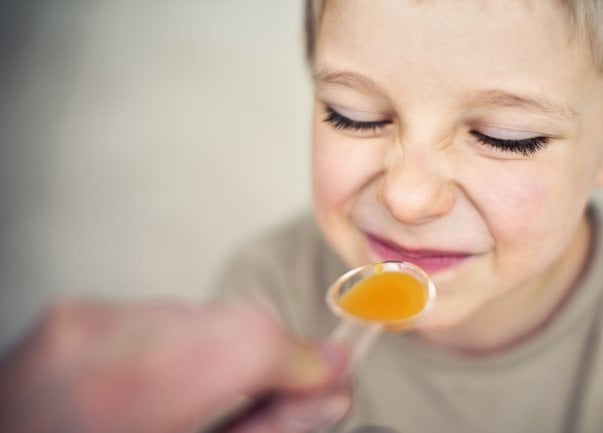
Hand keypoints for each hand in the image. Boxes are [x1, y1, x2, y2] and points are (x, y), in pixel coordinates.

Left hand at [0, 300, 349, 432]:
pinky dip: (182, 345)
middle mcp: (95, 342)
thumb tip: (330, 395)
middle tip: (277, 397)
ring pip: (202, 314)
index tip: (328, 379)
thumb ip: (268, 430)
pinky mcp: (72, 313)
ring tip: (200, 400)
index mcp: (120, 398)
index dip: (304, 361)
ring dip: (222, 351)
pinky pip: (162, 314)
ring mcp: (78, 321)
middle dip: (266, 358)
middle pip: (233, 321)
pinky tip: (163, 386)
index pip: (250, 339)